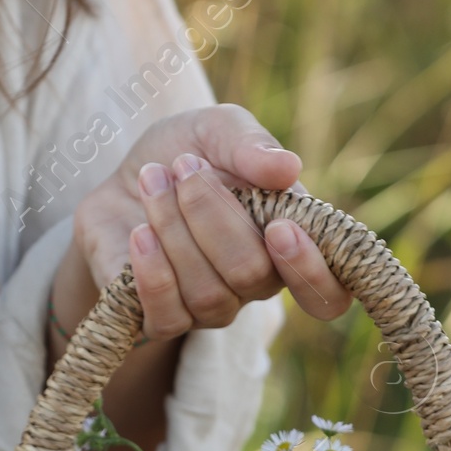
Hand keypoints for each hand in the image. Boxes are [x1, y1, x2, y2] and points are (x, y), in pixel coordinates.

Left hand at [59, 103, 352, 343]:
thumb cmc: (183, 155)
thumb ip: (251, 145)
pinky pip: (168, 317)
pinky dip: (152, 272)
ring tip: (152, 178)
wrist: (121, 178)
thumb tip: (288, 168)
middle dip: (212, 213)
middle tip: (185, 164)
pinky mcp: (163, 320)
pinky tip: (139, 232)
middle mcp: (256, 285)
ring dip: (174, 227)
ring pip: (207, 293)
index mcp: (290, 243)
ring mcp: (212, 309)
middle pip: (252, 275)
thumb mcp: (216, 130)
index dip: (310, 271)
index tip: (279, 227)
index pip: (329, 295)